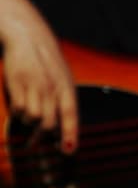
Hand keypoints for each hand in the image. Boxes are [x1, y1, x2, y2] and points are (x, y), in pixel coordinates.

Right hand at [0, 0, 76, 151]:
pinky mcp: (17, 84)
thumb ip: (61, 98)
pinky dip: (18, 112)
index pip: (71, 113)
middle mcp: (52, 87)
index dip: (70, 134)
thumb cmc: (45, 60)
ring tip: (27, 114)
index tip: (68, 151)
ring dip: (29, 122)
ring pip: (33, 118)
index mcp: (67, 85)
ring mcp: (34, 86)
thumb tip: (58, 125)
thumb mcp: (60, 76)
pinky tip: (19, 103)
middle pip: (50, 122)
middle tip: (35, 142)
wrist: (28, 37)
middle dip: (43, 135)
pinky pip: (18, 109)